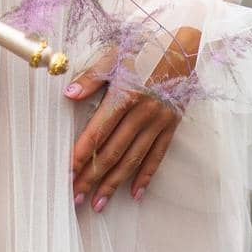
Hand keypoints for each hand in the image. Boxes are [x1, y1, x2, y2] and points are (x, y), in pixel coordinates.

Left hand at [66, 24, 201, 209]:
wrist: (184, 48)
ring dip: (114, 183)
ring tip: (98, 203)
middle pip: (113, 152)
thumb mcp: (114, 56)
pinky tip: (134, 194)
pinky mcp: (171, 127)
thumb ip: (91, 77)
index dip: (81, 154)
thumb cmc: (143, 50)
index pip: (98, 132)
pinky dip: (145, 176)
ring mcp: (158, 123)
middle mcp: (142, 114)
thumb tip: (69, 94)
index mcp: (125, 96)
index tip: (67, 173)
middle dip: (92, 177)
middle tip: (75, 197)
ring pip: (133, 160)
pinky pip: (157, 156)